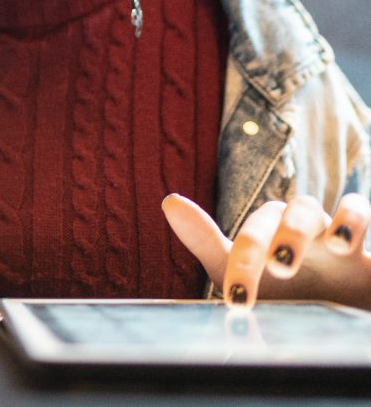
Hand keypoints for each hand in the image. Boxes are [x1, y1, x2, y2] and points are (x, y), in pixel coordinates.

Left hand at [162, 192, 370, 310]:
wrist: (335, 321)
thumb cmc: (286, 292)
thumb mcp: (240, 272)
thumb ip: (205, 240)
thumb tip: (168, 199)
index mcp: (266, 236)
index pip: (249, 236)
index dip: (242, 263)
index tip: (238, 303)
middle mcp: (294, 230)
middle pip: (276, 213)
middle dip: (266, 239)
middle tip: (271, 270)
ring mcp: (329, 236)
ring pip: (309, 207)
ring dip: (297, 227)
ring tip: (287, 260)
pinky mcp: (364, 254)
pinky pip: (358, 209)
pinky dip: (352, 217)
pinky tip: (345, 244)